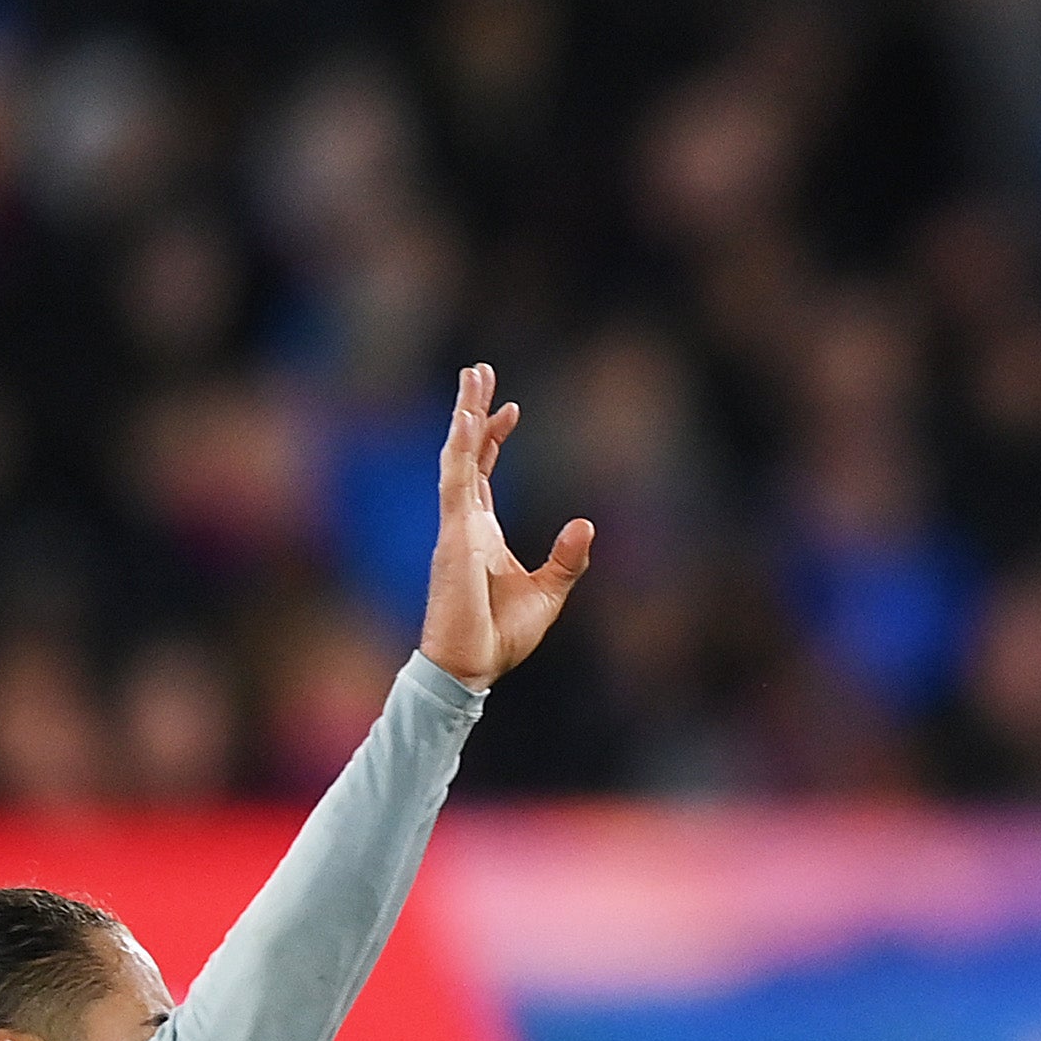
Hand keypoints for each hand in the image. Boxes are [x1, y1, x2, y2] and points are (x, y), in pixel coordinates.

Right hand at [419, 363, 593, 688]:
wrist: (471, 670)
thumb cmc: (500, 637)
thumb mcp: (548, 592)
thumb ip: (567, 559)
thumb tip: (586, 523)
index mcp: (481, 534)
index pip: (483, 474)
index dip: (493, 439)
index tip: (509, 407)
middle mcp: (463, 524)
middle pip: (466, 454)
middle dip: (472, 412)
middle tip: (477, 371)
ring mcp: (455, 528)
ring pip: (458, 458)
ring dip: (465, 417)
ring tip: (472, 378)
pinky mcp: (453, 539)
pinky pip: (456, 483)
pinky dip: (463, 450)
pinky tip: (469, 420)